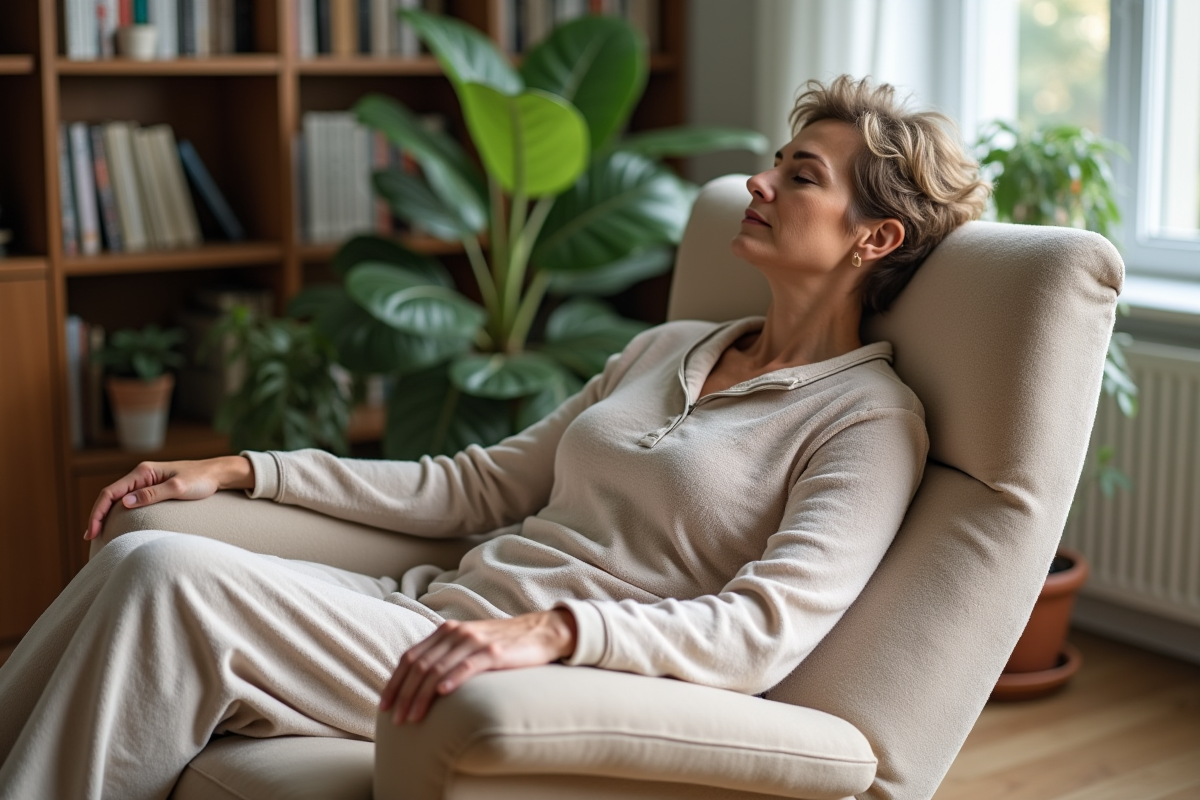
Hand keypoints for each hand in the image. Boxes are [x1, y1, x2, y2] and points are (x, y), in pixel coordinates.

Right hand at [84, 456, 254, 540]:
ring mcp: (146, 481)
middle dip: (97, 515)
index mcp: (143, 471)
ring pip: (118, 498)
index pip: (111, 492)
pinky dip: (118, 512)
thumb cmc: (201, 480)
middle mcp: (141, 474)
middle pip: (110, 496)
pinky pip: (129, 500)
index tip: (92, 531)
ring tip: (97, 533)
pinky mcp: (153, 488)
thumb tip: (124, 503)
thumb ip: (152, 494)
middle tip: (90, 537)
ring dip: (105, 515)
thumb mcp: (178, 488)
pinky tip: (115, 524)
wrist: (217, 474)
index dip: (97, 511)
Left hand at [379, 609, 577, 724]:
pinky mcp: (494, 651)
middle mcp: (456, 632)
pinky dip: (452, 680)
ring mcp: (474, 641)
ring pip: (438, 669)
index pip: (410, 657)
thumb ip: (446, 656)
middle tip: (396, 720)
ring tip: (413, 717)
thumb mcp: (469, 645)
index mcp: (446, 631)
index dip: (395, 682)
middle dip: (404, 695)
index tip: (384, 706)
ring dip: (422, 696)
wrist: (540, 632)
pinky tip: (442, 694)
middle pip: (420, 665)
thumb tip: (420, 684)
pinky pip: (468, 666)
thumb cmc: (503, 644)